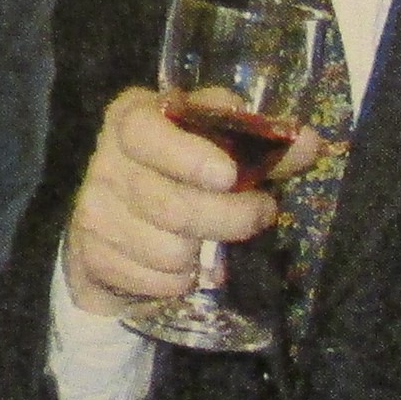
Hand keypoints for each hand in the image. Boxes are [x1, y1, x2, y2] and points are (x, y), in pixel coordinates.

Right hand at [60, 88, 280, 318]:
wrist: (117, 229)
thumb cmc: (179, 176)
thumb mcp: (217, 149)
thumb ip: (260, 145)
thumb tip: (309, 142)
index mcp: (131, 119)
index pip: (145, 132)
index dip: (186, 155)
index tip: (228, 176)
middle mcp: (105, 159)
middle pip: (169, 202)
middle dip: (229, 219)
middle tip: (261, 216)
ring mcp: (92, 209)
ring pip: (167, 248)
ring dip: (205, 255)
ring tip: (213, 243)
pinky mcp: (91, 255)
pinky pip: (154, 279)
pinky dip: (181, 281)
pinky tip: (185, 267)